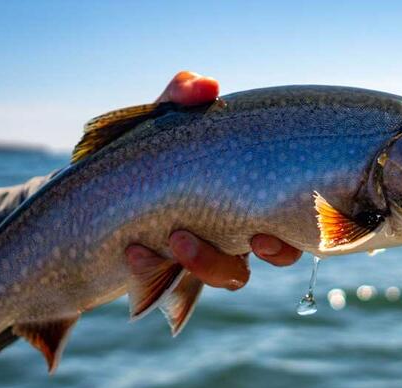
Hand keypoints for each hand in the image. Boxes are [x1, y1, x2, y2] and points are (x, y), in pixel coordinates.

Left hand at [144, 71, 302, 288]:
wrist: (90, 202)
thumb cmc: (138, 156)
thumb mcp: (157, 122)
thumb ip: (179, 99)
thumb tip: (210, 86)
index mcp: (248, 188)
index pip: (293, 203)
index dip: (312, 217)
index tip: (288, 210)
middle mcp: (238, 226)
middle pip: (281, 250)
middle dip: (278, 250)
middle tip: (257, 240)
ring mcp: (209, 254)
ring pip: (234, 275)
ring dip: (211, 262)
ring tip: (178, 240)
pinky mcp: (173, 278)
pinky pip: (183, 286)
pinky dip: (159, 268)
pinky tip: (134, 250)